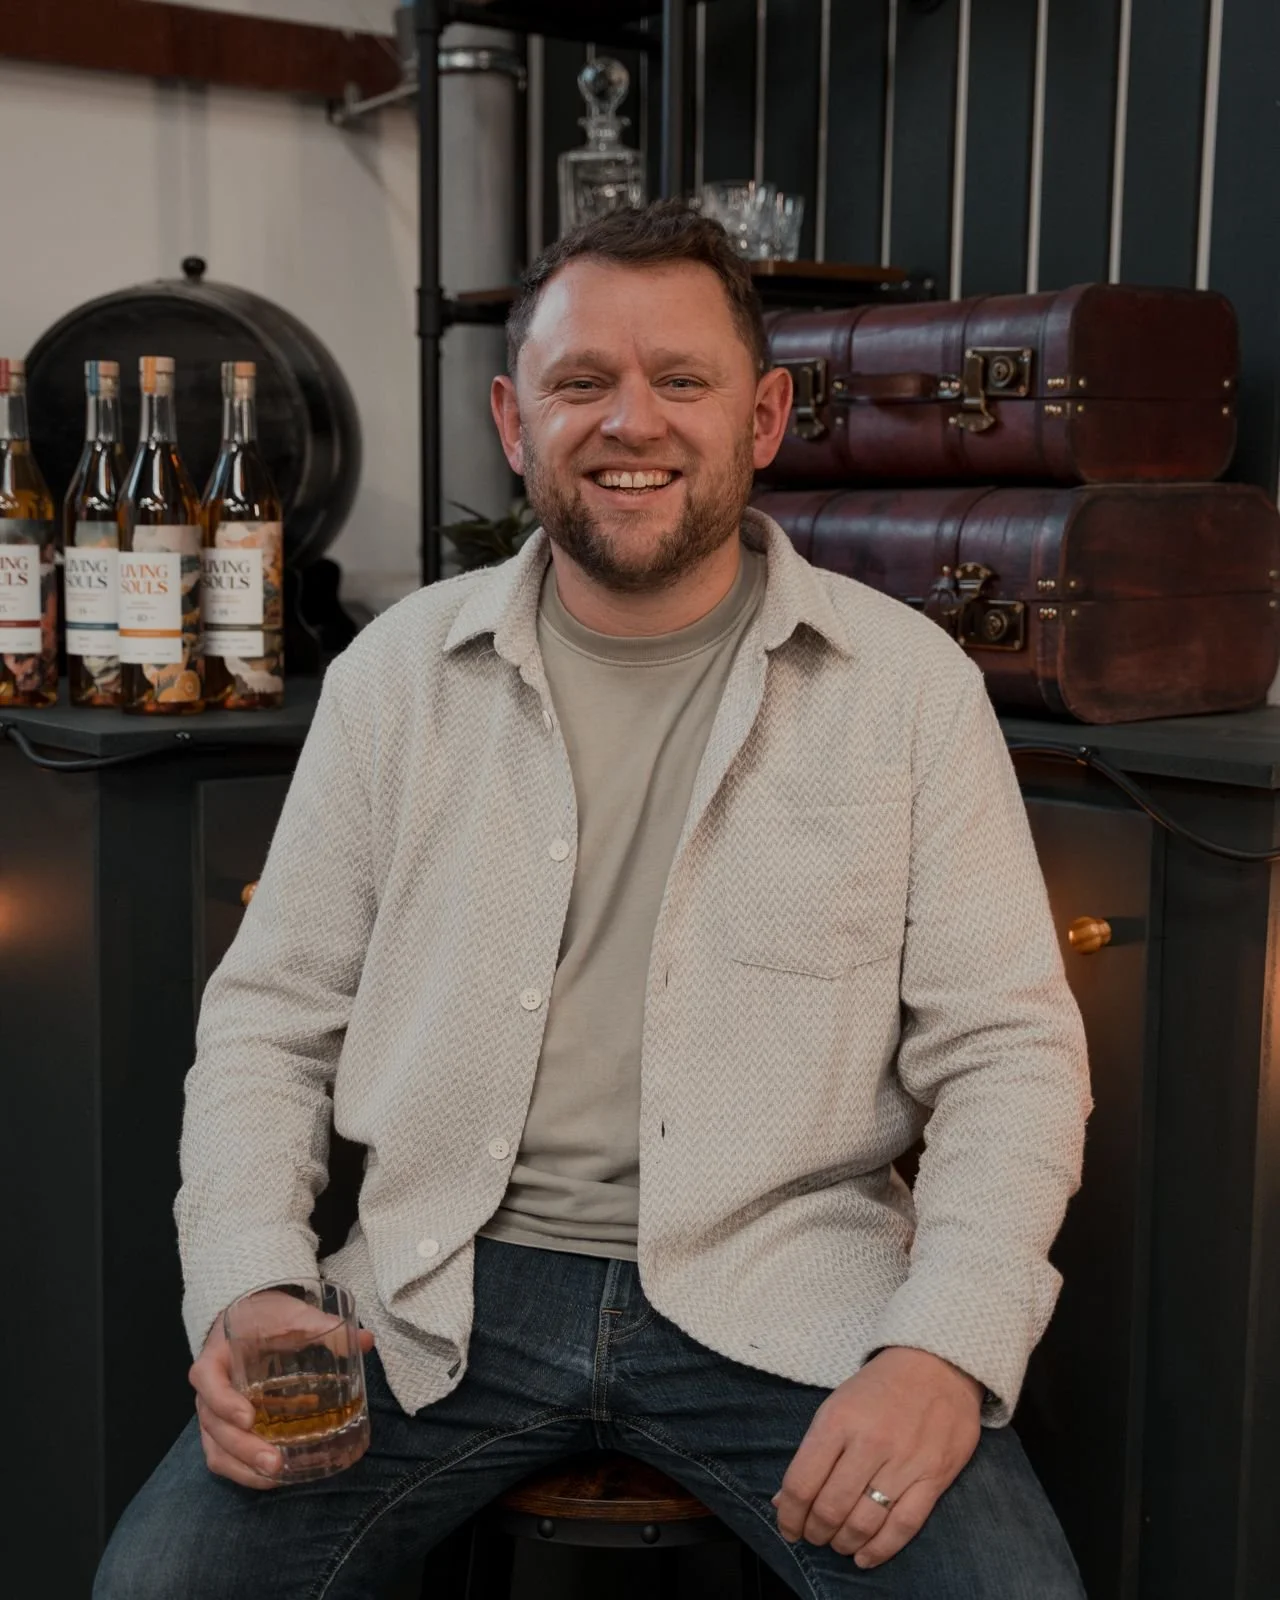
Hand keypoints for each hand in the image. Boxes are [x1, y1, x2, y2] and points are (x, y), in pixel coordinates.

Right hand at [188, 1298, 374, 1489]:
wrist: (253, 1319)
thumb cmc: (268, 1318)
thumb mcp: (292, 1315)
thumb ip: (323, 1326)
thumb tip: (365, 1341)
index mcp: (217, 1356)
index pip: (206, 1379)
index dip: (223, 1401)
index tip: (249, 1418)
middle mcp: (209, 1390)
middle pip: (214, 1425)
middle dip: (243, 1448)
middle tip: (274, 1461)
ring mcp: (215, 1414)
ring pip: (217, 1449)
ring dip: (244, 1468)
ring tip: (277, 1476)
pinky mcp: (226, 1430)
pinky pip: (225, 1458)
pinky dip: (245, 1472)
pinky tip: (274, 1478)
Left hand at [772, 1346, 982, 1568]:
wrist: (938, 1363)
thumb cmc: (880, 1387)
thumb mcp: (836, 1406)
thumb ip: (812, 1454)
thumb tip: (784, 1501)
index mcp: (838, 1420)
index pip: (802, 1483)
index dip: (789, 1515)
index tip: (788, 1527)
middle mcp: (870, 1443)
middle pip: (831, 1508)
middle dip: (816, 1532)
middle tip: (814, 1536)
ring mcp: (904, 1462)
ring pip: (865, 1523)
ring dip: (844, 1543)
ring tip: (838, 1544)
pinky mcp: (934, 1477)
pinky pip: (904, 1526)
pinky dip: (880, 1550)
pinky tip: (865, 1557)